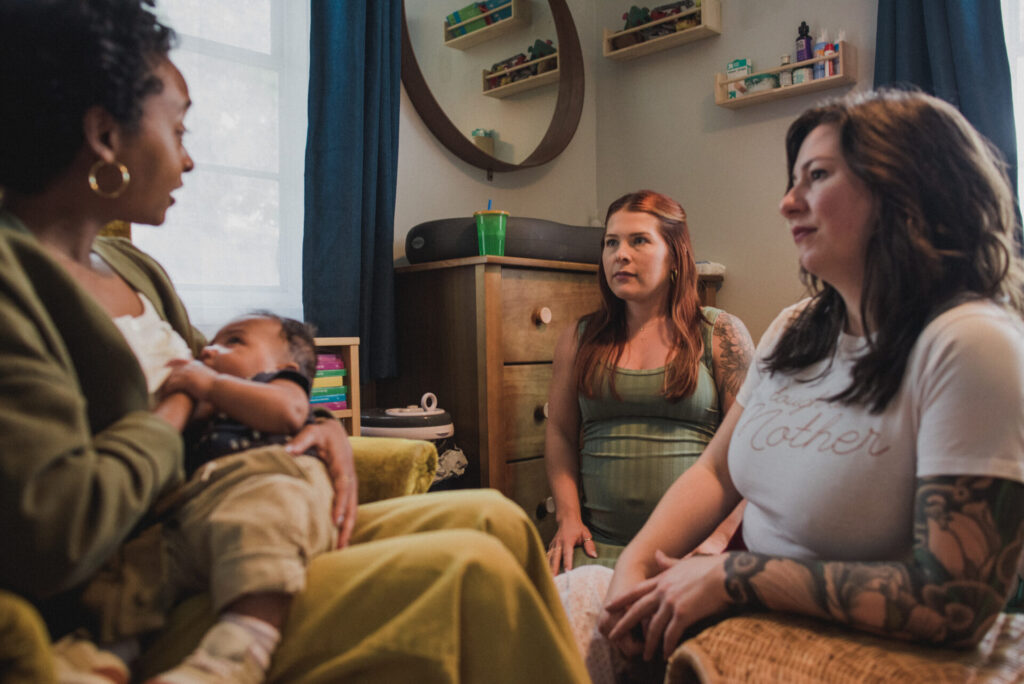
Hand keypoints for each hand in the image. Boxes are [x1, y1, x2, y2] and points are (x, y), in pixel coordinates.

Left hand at [160, 358, 216, 400]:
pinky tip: (164, 394)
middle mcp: (190, 367)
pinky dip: (167, 390)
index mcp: (195, 364)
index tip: (164, 366)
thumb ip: (202, 373)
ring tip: (160, 390)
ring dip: (164, 384)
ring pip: (171, 377)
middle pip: (172, 368)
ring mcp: (187, 374)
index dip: (171, 363)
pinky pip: (172, 385)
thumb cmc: (216, 384)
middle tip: (156, 379)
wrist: (219, 387)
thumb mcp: (208, 375)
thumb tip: (201, 376)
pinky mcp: (186, 382)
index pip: (179, 361)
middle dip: (164, 374)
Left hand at [287, 417, 357, 547]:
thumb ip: (300, 440)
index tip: (335, 522)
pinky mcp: (346, 491)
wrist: (335, 431)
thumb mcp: (312, 432)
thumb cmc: (322, 433)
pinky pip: (348, 509)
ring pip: (352, 510)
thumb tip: (286, 451)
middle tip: (341, 545)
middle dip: (347, 525)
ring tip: (341, 549)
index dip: (341, 505)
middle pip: (352, 505)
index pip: (344, 488)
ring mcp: (350, 485)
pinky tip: (339, 539)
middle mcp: (350, 478)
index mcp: (343, 466)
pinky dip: (346, 524)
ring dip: (348, 529)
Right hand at [546, 517, 597, 574]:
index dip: (567, 563)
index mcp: (567, 541)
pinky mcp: (551, 547)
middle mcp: (558, 543)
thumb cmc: (577, 528)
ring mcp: (553, 545)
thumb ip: (589, 545)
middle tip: (554, 580)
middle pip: (555, 558)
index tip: (568, 572)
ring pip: (549, 558)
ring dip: (549, 568)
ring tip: (549, 579)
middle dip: (554, 569)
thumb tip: (594, 556)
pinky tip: (547, 573)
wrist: (567, 519)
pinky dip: (547, 564)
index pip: (567, 554)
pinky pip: (548, 556)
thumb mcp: (586, 534)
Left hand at [602, 550, 729, 660]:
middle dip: (624, 624)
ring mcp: (671, 602)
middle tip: (613, 636)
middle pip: (637, 611)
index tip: (609, 607)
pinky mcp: (682, 614)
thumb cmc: (709, 568)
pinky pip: (670, 635)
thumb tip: (656, 553)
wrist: (726, 573)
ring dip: (649, 644)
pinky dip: (666, 646)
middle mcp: (662, 591)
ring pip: (653, 627)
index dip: (621, 600)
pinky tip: (665, 655)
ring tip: (646, 656)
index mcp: (662, 579)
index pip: (636, 591)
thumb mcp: (684, 562)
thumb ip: (668, 562)